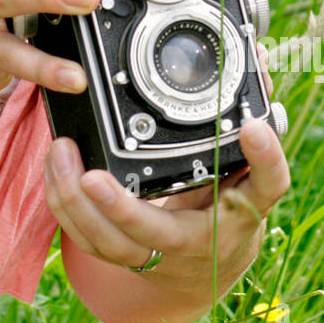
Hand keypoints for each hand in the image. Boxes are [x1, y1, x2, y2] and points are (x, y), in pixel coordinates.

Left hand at [43, 42, 289, 300]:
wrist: (210, 267)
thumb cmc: (227, 203)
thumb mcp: (249, 165)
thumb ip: (247, 109)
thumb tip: (259, 55)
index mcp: (243, 206)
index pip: (267, 184)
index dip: (264, 159)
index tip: (251, 126)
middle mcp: (203, 235)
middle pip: (160, 233)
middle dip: (122, 208)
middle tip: (92, 176)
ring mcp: (161, 252)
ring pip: (114, 245)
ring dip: (79, 205)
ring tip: (62, 154)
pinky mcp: (128, 256)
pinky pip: (90, 241)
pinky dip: (67, 207)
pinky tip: (55, 170)